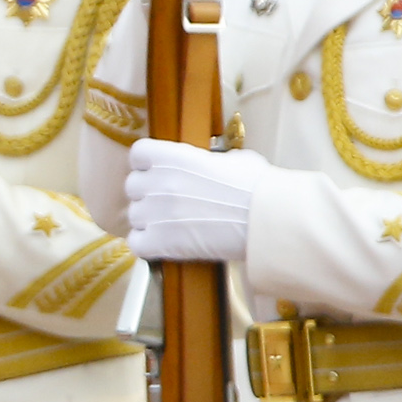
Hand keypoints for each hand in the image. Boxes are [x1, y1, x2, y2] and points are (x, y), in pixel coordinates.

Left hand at [124, 138, 269, 262]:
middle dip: (149, 195)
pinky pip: (136, 243)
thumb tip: (213, 164)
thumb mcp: (235, 160)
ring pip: (134, 216)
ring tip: (174, 227)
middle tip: (171, 204)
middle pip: (133, 187)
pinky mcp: (159, 242)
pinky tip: (167, 245)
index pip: (138, 155)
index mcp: (171, 156)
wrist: (268, 220)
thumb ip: (211, 160)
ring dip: (149, 222)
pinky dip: (147, 246)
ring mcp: (155, 212)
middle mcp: (157, 182)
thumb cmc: (258, 188)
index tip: (159, 173)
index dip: (148, 165)